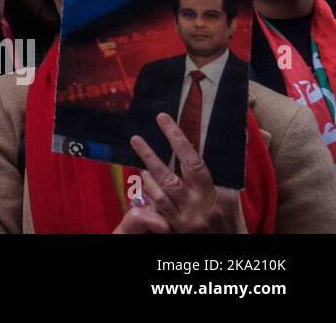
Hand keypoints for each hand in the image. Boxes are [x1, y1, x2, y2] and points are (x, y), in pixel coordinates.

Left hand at [117, 113, 246, 233]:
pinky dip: (150, 191)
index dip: (177, 139)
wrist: (231, 247)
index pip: (194, 162)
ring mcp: (186, 218)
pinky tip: (144, 179)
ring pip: (161, 192)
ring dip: (148, 172)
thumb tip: (233, 139)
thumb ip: (228, 169)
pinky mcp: (176, 229)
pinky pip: (159, 208)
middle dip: (151, 155)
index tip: (163, 120)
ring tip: (139, 155)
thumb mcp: (233, 195)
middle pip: (171, 177)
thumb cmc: (232, 218)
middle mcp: (200, 205)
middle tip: (136, 138)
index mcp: (217, 193)